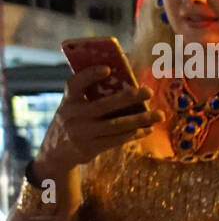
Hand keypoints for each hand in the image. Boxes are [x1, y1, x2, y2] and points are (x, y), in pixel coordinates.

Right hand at [35, 66, 161, 176]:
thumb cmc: (74, 120)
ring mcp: (82, 133)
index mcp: (68, 101)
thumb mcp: (73, 107)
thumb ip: (90, 96)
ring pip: (116, 125)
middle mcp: (73, 116)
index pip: (74, 84)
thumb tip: (127, 83)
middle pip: (103, 105)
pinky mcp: (91, 148)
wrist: (56, 152)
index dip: (89, 75)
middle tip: (148, 91)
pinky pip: (118, 139)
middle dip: (128, 98)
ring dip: (140, 119)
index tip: (108, 69)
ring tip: (159, 115)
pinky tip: (148, 128)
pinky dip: (135, 133)